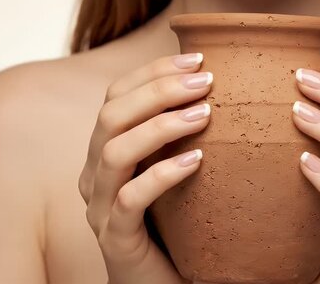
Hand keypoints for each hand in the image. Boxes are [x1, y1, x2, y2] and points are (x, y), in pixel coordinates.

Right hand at [78, 53, 212, 283]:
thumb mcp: (177, 167)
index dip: (152, 71)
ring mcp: (101, 206)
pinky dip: (163, 174)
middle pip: (111, 114)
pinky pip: (131, 200)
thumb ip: (184, 132)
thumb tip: (224, 87)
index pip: (117, 94)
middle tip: (206, 81)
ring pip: (115, 152)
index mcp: (107, 149)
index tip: (198, 58)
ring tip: (206, 114)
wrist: (162, 279)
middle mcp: (96, 173)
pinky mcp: (116, 238)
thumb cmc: (175, 219)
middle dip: (159, 90)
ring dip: (161, 125)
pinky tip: (198, 161)